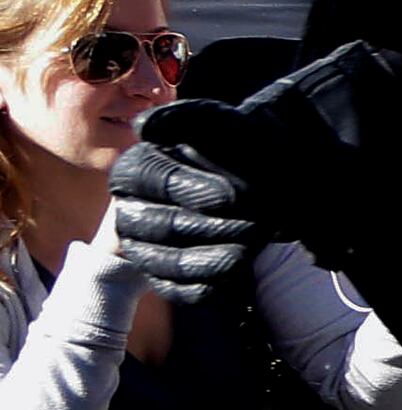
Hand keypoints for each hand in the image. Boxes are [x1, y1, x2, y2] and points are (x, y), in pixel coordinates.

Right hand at [108, 102, 303, 301]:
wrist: (251, 184)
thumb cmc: (233, 149)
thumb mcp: (215, 124)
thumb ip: (185, 118)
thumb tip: (145, 128)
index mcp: (132, 170)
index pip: (164, 184)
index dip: (204, 190)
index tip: (240, 193)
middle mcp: (127, 211)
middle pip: (171, 226)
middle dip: (225, 222)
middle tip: (265, 217)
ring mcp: (141, 249)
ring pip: (177, 263)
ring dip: (227, 252)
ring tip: (261, 236)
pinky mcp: (162, 279)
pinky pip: (186, 291)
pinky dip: (220, 280)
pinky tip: (244, 258)